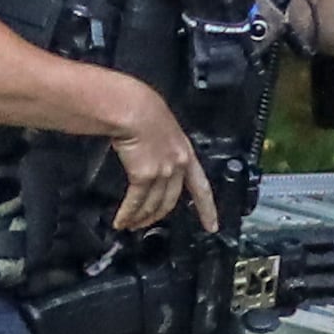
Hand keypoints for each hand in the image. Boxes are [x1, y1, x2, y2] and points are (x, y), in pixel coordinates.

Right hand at [98, 72, 218, 233]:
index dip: (208, 209)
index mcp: (186, 153)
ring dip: (140, 218)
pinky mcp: (144, 175)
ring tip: (130, 225)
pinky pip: (136, 202)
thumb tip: (149, 156)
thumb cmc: (143, 109)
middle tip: (146, 225)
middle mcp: (178, 165)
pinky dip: (128, 214)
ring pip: (153, 205)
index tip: (212, 226)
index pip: (201, 187)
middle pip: (171, 201)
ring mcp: (163, 172)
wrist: (134, 108)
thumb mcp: (162, 128)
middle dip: (157, 217)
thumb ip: (161, 147)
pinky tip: (121, 220)